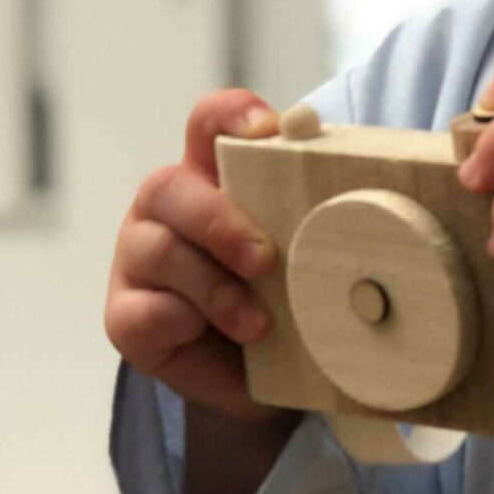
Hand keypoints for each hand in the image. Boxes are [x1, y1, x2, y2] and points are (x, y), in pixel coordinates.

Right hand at [104, 88, 299, 423]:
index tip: (268, 130)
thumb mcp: (302, 254)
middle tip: (265, 259)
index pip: (208, 124)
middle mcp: (167, 209)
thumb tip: (367, 205)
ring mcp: (138, 258)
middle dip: (221, 222)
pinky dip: (184, 322)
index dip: (231, 115)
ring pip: (160, 250)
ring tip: (259, 324)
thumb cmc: (280, 299)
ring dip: (215, 288)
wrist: (254, 378)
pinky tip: (212, 337)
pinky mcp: (126, 315)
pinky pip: (144, 310)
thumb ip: (314, 221)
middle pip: (170, 187)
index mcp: (210, 177)